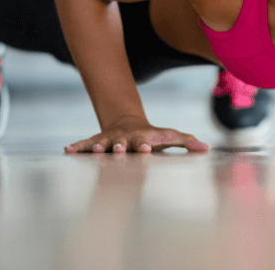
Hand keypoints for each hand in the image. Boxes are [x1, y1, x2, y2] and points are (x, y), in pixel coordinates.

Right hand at [64, 115, 209, 153]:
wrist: (128, 122)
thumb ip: (187, 142)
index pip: (144, 143)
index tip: (145, 150)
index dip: (145, 146)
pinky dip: (77, 146)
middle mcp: (124, 138)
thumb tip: (207, 148)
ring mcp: (109, 139)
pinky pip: (85, 143)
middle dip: (120, 147)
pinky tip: (66, 150)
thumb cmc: (153, 135)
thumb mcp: (170, 136)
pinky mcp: (97, 141)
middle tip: (118, 150)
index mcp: (142, 138)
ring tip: (92, 151)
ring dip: (97, 147)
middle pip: (122, 143)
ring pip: (102, 143)